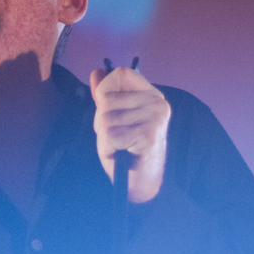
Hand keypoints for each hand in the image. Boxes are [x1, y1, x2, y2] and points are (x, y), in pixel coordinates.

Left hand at [89, 66, 170, 202]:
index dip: (106, 91)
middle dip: (102, 120)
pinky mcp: (149, 135)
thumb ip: (105, 95)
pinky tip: (122, 152)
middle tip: (117, 135)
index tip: (111, 111)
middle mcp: (157, 102)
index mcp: (151, 94)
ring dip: (105, 136)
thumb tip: (96, 73)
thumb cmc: (126, 147)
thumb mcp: (113, 116)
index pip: (121, 74)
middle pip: (107, 99)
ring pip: (106, 118)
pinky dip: (109, 147)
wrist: (139, 181)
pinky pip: (111, 135)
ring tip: (120, 145)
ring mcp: (156, 118)